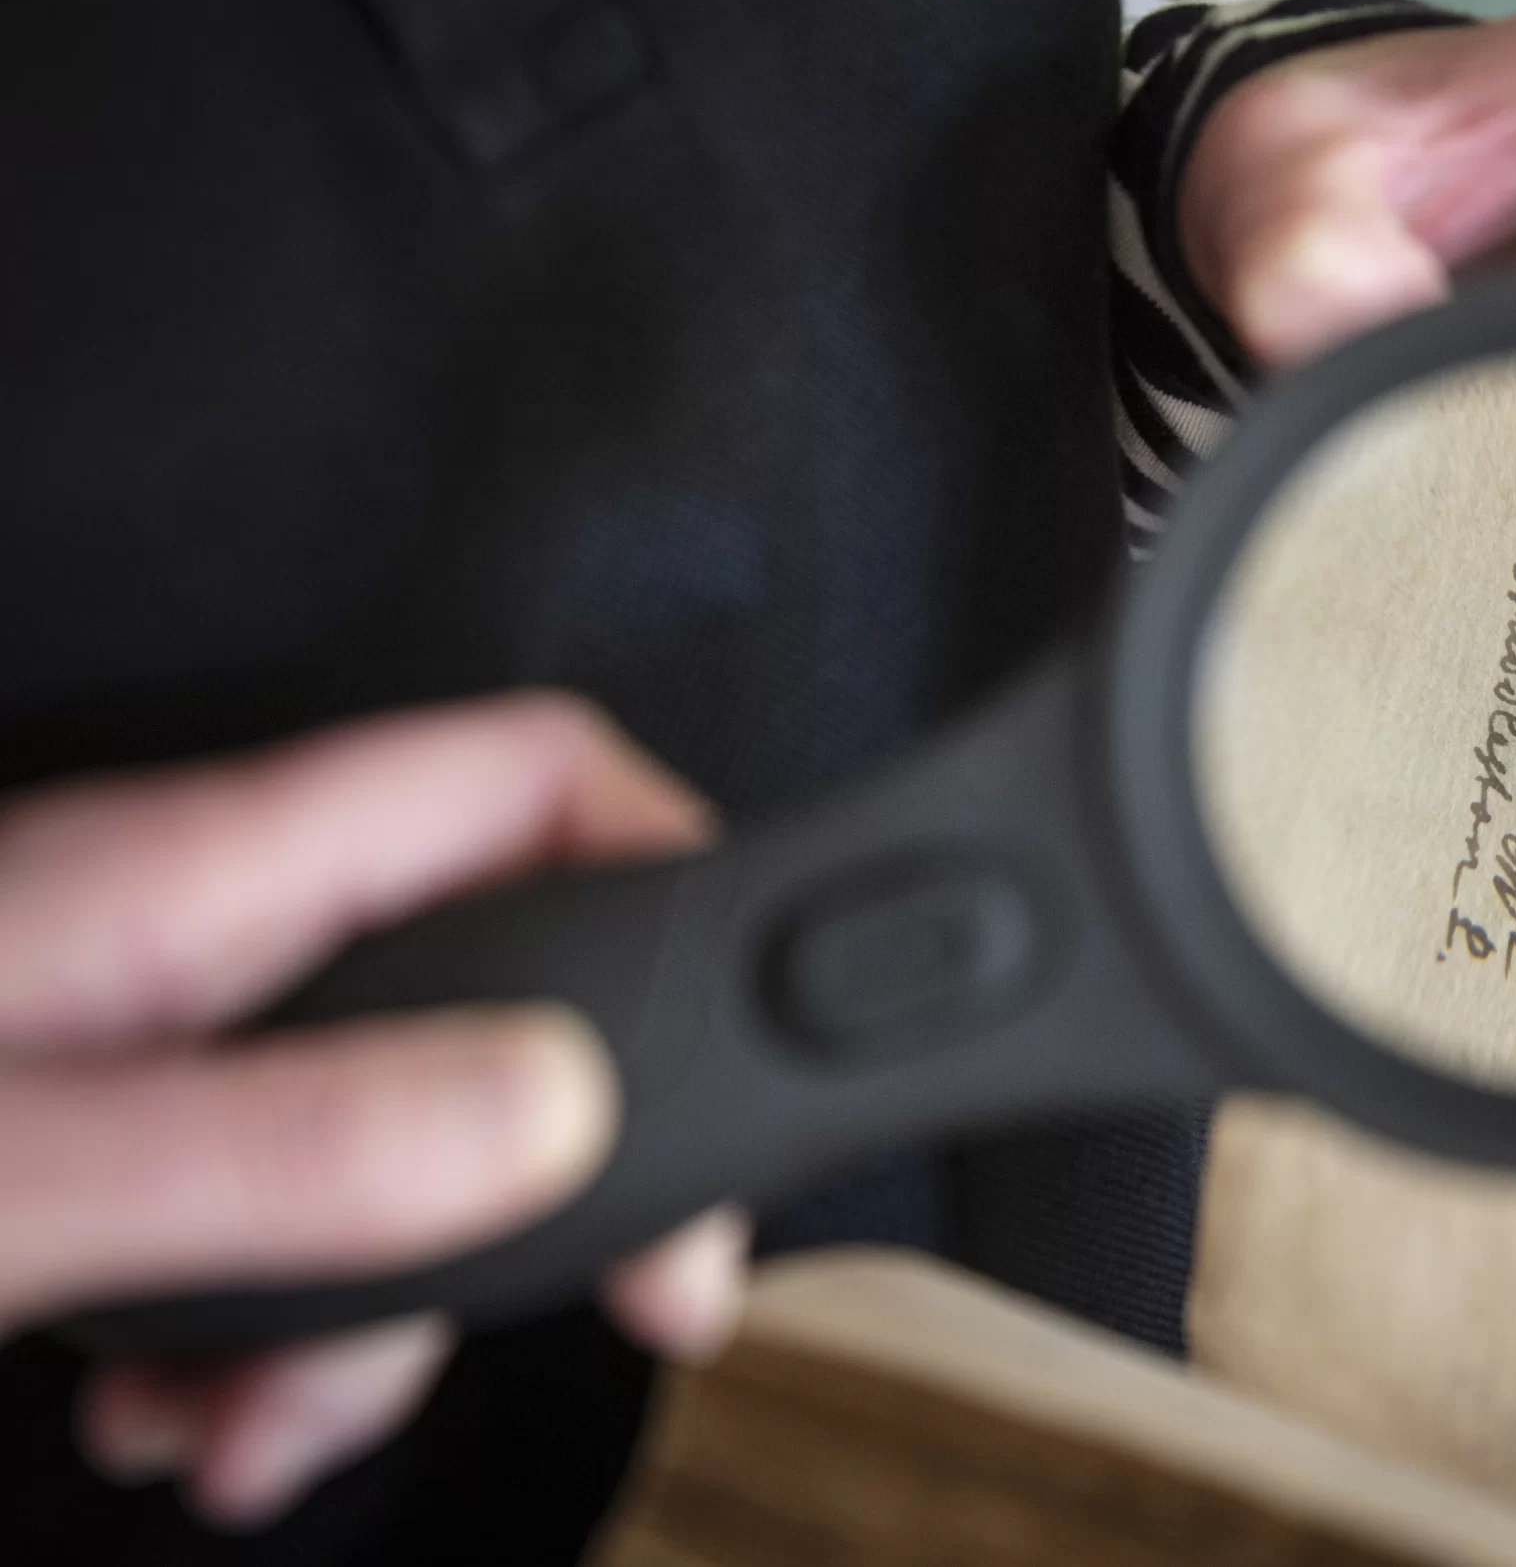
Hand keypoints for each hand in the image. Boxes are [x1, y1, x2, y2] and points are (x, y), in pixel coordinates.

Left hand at [0, 694, 750, 1528]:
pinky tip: (185, 1414)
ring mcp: (167, 1038)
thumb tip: (550, 1111)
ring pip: (402, 1148)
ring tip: (265, 1433)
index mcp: (205, 882)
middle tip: (620, 1304)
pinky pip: (289, 1220)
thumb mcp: (23, 1177)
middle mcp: (210, 937)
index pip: (530, 780)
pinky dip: (272, 1342)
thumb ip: (278, 1143)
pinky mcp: (128, 1135)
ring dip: (379, 1320)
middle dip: (550, 1188)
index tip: (745, 1040)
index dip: (676, 866)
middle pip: (507, 1000)